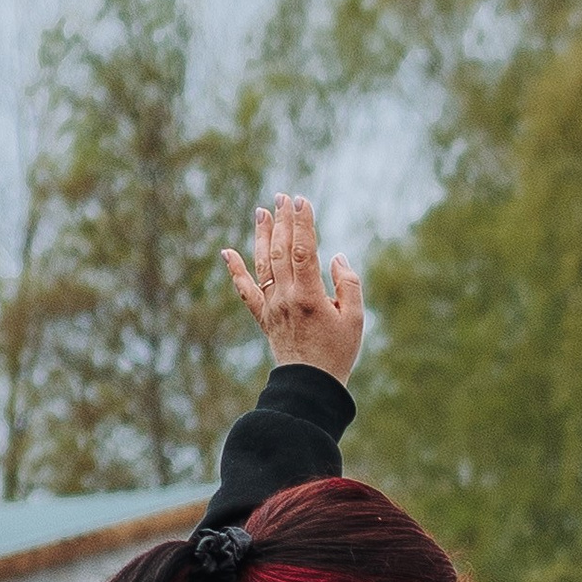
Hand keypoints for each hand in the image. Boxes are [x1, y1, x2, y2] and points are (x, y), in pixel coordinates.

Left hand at [223, 195, 364, 384]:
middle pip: (281, 251)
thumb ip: (348, 285)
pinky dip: (235, 271)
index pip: (303, 251)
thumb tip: (336, 258)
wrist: (310, 386)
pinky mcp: (263, 317)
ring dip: (262, 235)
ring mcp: (271, 307)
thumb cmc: (338, 353)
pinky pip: (245, 291)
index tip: (302, 201)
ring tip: (262, 211)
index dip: (302, 224)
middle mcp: (285, 298)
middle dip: (282, 221)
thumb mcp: (355, 319)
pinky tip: (226, 251)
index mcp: (309, 297)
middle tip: (282, 196)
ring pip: (263, 263)